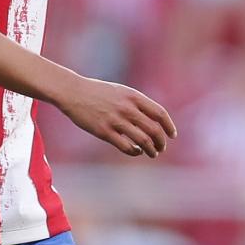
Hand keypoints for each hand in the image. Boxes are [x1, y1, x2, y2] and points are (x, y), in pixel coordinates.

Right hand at [52, 76, 175, 157]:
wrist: (73, 92)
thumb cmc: (97, 92)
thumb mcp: (121, 91)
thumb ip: (136, 103)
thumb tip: (153, 119)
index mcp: (133, 97)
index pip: (160, 113)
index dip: (169, 126)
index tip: (172, 135)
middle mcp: (127, 108)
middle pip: (154, 129)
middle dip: (161, 142)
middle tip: (161, 148)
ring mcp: (115, 120)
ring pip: (143, 140)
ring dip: (151, 150)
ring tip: (152, 153)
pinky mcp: (104, 132)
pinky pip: (126, 146)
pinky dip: (134, 151)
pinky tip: (135, 151)